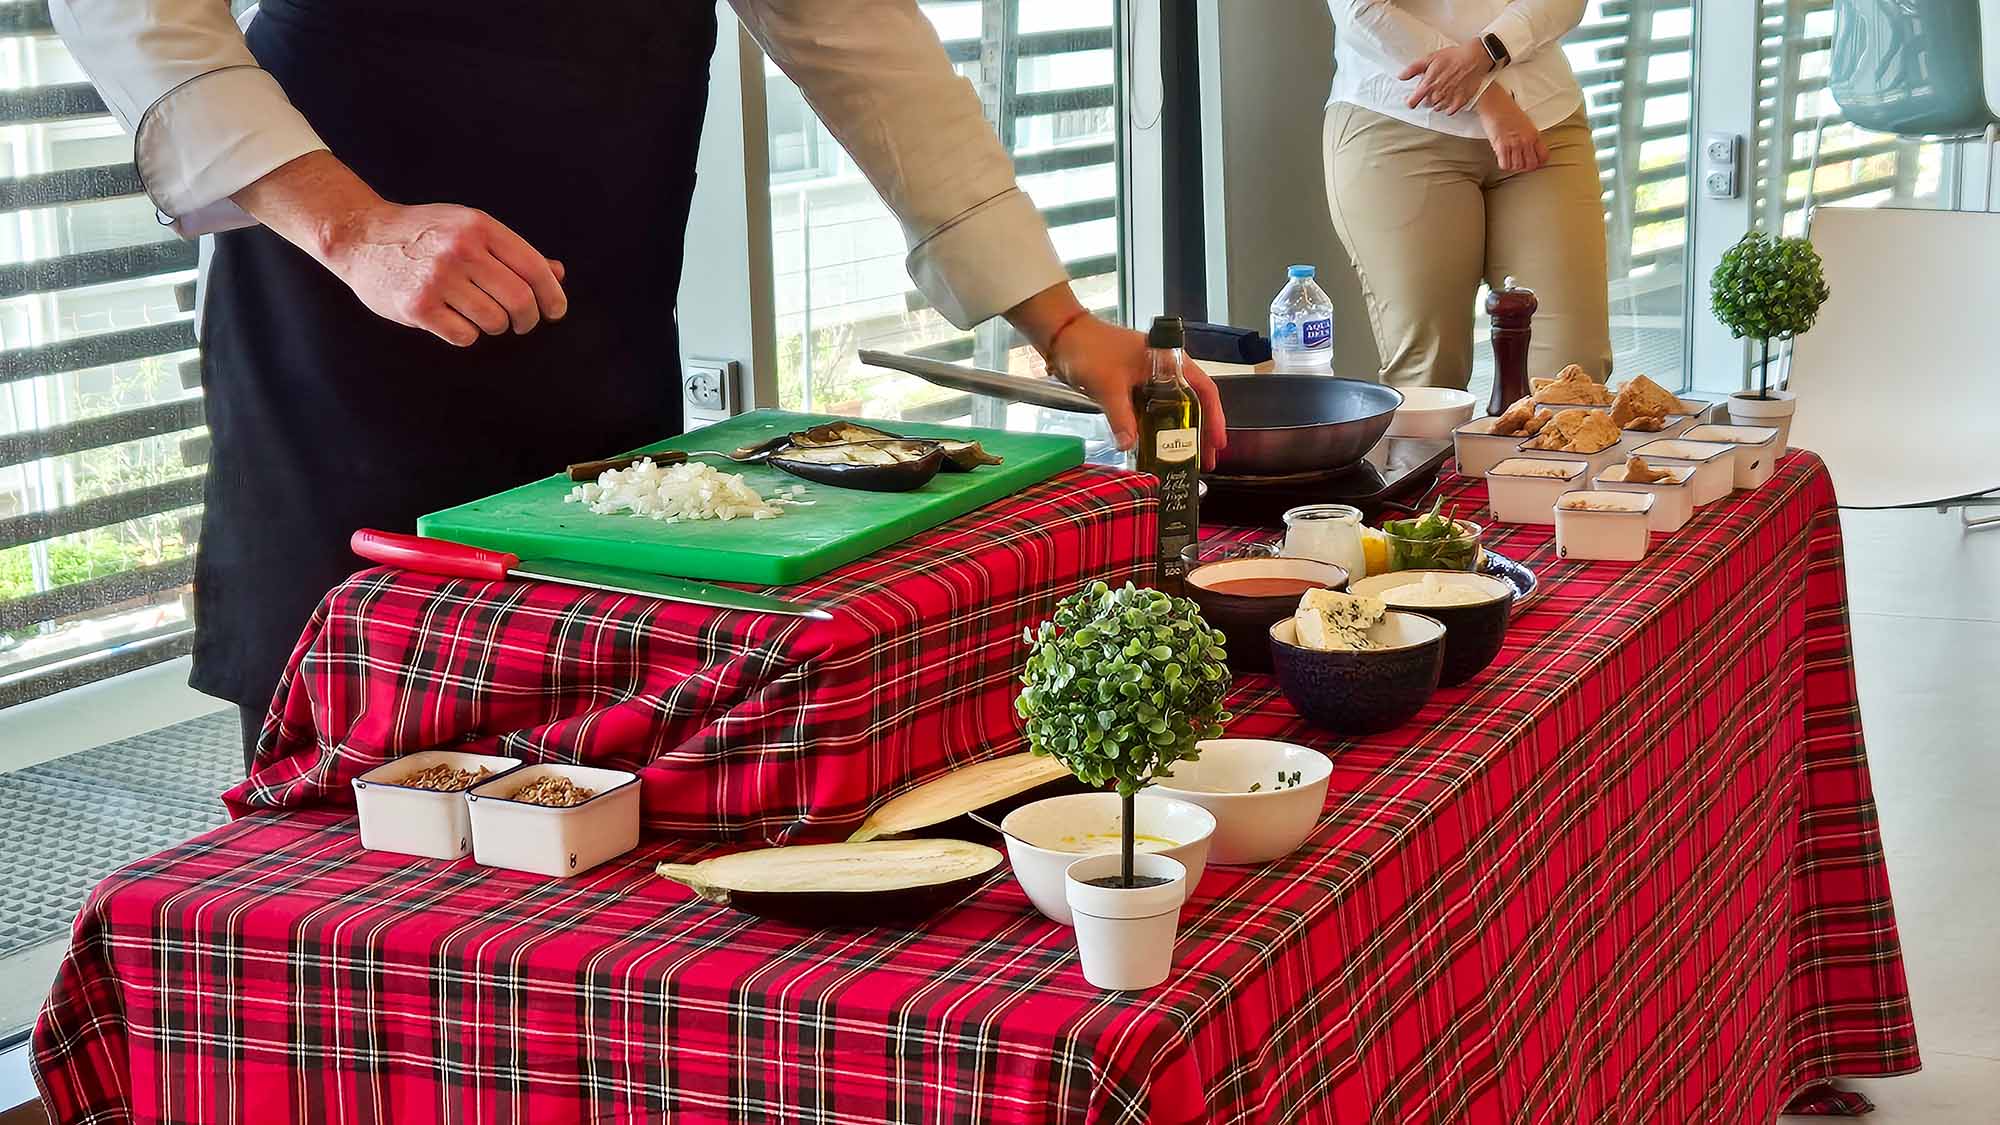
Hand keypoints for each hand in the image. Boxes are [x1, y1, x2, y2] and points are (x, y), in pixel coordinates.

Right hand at [234, 151, 567, 346]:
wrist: (362, 237)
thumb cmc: (425, 234)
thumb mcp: (469, 228)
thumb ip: (512, 252)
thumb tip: (557, 274)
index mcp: (480, 227)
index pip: (534, 267)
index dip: (552, 296)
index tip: (555, 311)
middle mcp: (461, 250)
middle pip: (520, 300)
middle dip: (528, 320)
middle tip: (522, 324)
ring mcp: (438, 278)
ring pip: (494, 321)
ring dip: (496, 327)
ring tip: (482, 317)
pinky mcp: (418, 306)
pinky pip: (464, 335)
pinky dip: (466, 334)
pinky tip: (454, 321)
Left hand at [1006, 285, 1227, 470]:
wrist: (1062, 336)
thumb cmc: (1089, 350)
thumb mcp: (1108, 385)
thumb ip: (1120, 416)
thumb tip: (1129, 446)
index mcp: (1169, 361)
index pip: (1204, 390)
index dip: (1215, 418)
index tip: (1218, 443)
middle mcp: (1165, 370)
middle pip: (1193, 403)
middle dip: (1200, 433)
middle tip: (1205, 462)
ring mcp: (1149, 380)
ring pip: (1173, 410)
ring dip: (1180, 434)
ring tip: (1186, 460)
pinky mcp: (1133, 388)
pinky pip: (1152, 412)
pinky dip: (1157, 430)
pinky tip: (1158, 449)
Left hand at [1400, 41, 1492, 114]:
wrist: (1475, 57)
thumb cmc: (1452, 56)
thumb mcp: (1429, 58)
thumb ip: (1412, 69)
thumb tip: (1400, 76)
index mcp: (1428, 85)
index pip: (1412, 103)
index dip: (1410, 101)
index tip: (1412, 99)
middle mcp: (1437, 95)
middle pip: (1426, 105)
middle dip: (1427, 98)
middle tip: (1433, 88)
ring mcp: (1449, 99)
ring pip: (1437, 108)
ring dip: (1437, 102)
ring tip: (1443, 91)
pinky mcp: (1460, 101)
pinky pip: (1450, 111)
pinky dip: (1449, 106)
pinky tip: (1451, 97)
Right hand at [1476, 86, 1549, 172]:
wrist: (1495, 103)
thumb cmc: (1507, 109)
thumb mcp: (1525, 122)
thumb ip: (1529, 135)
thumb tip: (1529, 147)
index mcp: (1534, 133)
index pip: (1543, 155)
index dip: (1539, 162)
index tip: (1535, 163)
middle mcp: (1525, 140)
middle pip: (1531, 164)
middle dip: (1527, 166)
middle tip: (1522, 164)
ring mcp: (1513, 144)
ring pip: (1518, 166)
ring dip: (1515, 166)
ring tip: (1511, 161)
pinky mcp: (1501, 146)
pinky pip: (1505, 164)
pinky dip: (1504, 164)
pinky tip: (1503, 159)